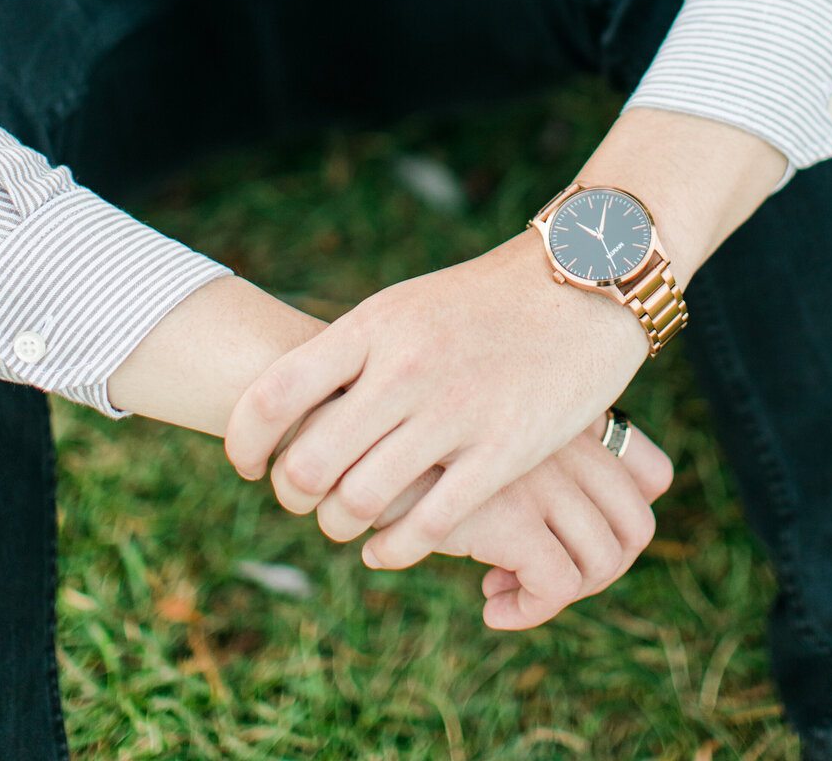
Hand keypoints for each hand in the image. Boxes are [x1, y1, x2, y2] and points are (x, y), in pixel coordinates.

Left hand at [224, 231, 648, 573]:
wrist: (587, 281)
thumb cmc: (487, 299)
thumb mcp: (408, 306)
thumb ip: (356, 352)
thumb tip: (294, 403)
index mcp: (374, 326)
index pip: (276, 392)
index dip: (245, 440)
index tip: (248, 464)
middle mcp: (405, 368)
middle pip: (309, 462)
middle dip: (292, 496)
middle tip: (300, 500)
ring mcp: (455, 411)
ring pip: (359, 502)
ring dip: (339, 526)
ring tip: (345, 523)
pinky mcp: (503, 451)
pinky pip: (426, 525)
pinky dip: (392, 550)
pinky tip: (386, 548)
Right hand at [363, 416, 671, 629]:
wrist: (346, 408)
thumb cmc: (403, 413)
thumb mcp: (479, 412)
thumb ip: (525, 437)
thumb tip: (561, 505)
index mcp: (567, 410)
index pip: (653, 472)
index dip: (625, 520)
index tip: (572, 538)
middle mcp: (568, 440)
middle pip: (637, 524)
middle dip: (599, 568)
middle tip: (542, 577)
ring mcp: (545, 475)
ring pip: (604, 560)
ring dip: (561, 592)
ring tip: (506, 590)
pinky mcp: (511, 515)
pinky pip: (559, 586)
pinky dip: (531, 609)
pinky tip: (490, 605)